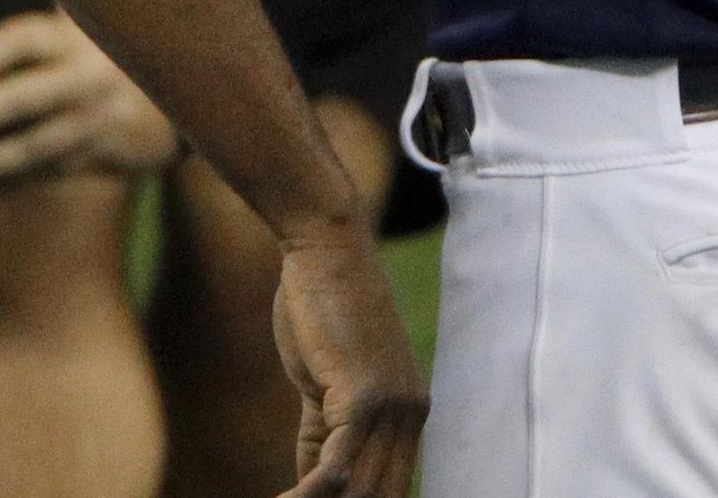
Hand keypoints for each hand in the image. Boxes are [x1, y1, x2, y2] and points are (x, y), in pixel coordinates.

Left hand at [0, 10, 180, 192]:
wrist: (189, 95)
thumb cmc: (119, 47)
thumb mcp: (95, 12)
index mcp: (76, 36)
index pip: (23, 40)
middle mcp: (86, 77)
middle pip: (26, 98)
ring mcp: (95, 120)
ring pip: (34, 146)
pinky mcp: (103, 155)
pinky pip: (48, 171)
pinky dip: (10, 183)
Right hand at [272, 222, 427, 496]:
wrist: (323, 244)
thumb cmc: (318, 301)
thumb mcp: (324, 378)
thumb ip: (323, 430)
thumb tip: (312, 482)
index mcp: (410, 409)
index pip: (392, 485)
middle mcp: (410, 413)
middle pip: (379, 494)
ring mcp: (391, 407)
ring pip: (358, 490)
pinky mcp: (362, 398)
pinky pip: (336, 468)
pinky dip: (308, 494)